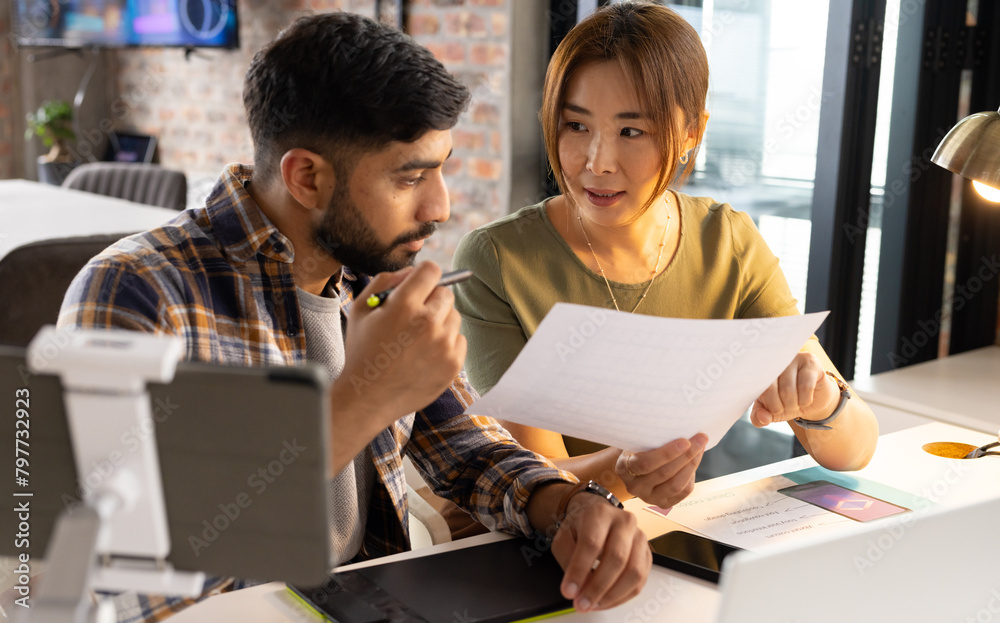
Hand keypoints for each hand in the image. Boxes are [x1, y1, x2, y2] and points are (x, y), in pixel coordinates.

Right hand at [338, 261, 465, 427]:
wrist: (367, 398)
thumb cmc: (362, 351)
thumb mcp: (361, 310)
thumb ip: (385, 281)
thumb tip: (411, 272)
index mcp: (404, 304)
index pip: (432, 270)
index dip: (423, 275)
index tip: (418, 285)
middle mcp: (428, 322)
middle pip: (446, 293)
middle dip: (431, 299)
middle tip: (414, 316)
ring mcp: (444, 344)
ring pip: (454, 317)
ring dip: (440, 322)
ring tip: (416, 339)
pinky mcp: (453, 364)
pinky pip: (460, 340)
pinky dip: (446, 344)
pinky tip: (424, 355)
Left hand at [551, 494, 650, 611]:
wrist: (598, 519)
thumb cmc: (580, 528)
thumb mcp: (564, 537)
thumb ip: (567, 559)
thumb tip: (577, 586)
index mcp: (600, 513)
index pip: (591, 543)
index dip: (580, 570)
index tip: (569, 591)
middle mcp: (624, 522)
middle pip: (617, 558)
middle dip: (597, 587)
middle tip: (582, 604)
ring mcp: (640, 537)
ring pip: (634, 572)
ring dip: (612, 595)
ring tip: (593, 604)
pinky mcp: (647, 554)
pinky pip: (640, 581)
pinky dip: (622, 596)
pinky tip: (606, 601)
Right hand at [615, 434, 706, 507]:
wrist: (633, 467)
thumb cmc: (637, 447)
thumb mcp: (636, 440)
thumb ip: (649, 437)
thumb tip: (679, 426)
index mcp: (624, 468)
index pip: (646, 463)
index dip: (667, 453)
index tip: (685, 441)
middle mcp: (634, 486)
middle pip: (664, 474)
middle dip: (686, 456)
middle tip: (700, 439)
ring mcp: (649, 497)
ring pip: (675, 485)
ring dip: (691, 466)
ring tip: (700, 449)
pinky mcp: (663, 503)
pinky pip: (682, 493)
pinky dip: (691, 477)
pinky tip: (694, 463)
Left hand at [751, 352, 839, 426]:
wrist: (814, 400)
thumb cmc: (789, 402)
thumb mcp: (771, 413)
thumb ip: (760, 417)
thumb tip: (762, 418)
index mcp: (761, 371)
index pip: (756, 388)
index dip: (767, 404)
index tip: (775, 410)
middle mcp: (775, 361)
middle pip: (771, 389)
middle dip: (780, 407)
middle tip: (788, 407)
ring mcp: (793, 358)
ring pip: (788, 389)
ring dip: (794, 405)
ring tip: (797, 403)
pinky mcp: (811, 362)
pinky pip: (805, 386)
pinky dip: (805, 400)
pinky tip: (807, 399)